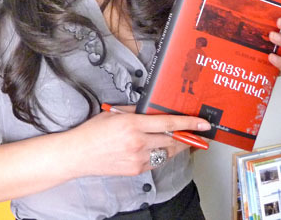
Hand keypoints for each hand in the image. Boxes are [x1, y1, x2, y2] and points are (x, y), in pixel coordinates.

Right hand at [68, 106, 210, 177]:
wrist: (77, 155)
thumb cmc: (93, 132)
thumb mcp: (115, 113)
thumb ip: (137, 111)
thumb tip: (155, 111)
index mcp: (133, 124)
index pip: (169, 123)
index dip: (189, 123)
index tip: (203, 123)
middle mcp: (138, 142)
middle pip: (173, 140)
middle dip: (188, 136)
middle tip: (198, 132)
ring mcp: (138, 158)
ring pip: (168, 152)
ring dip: (178, 146)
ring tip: (183, 139)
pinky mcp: (136, 170)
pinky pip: (157, 162)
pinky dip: (164, 154)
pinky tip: (163, 148)